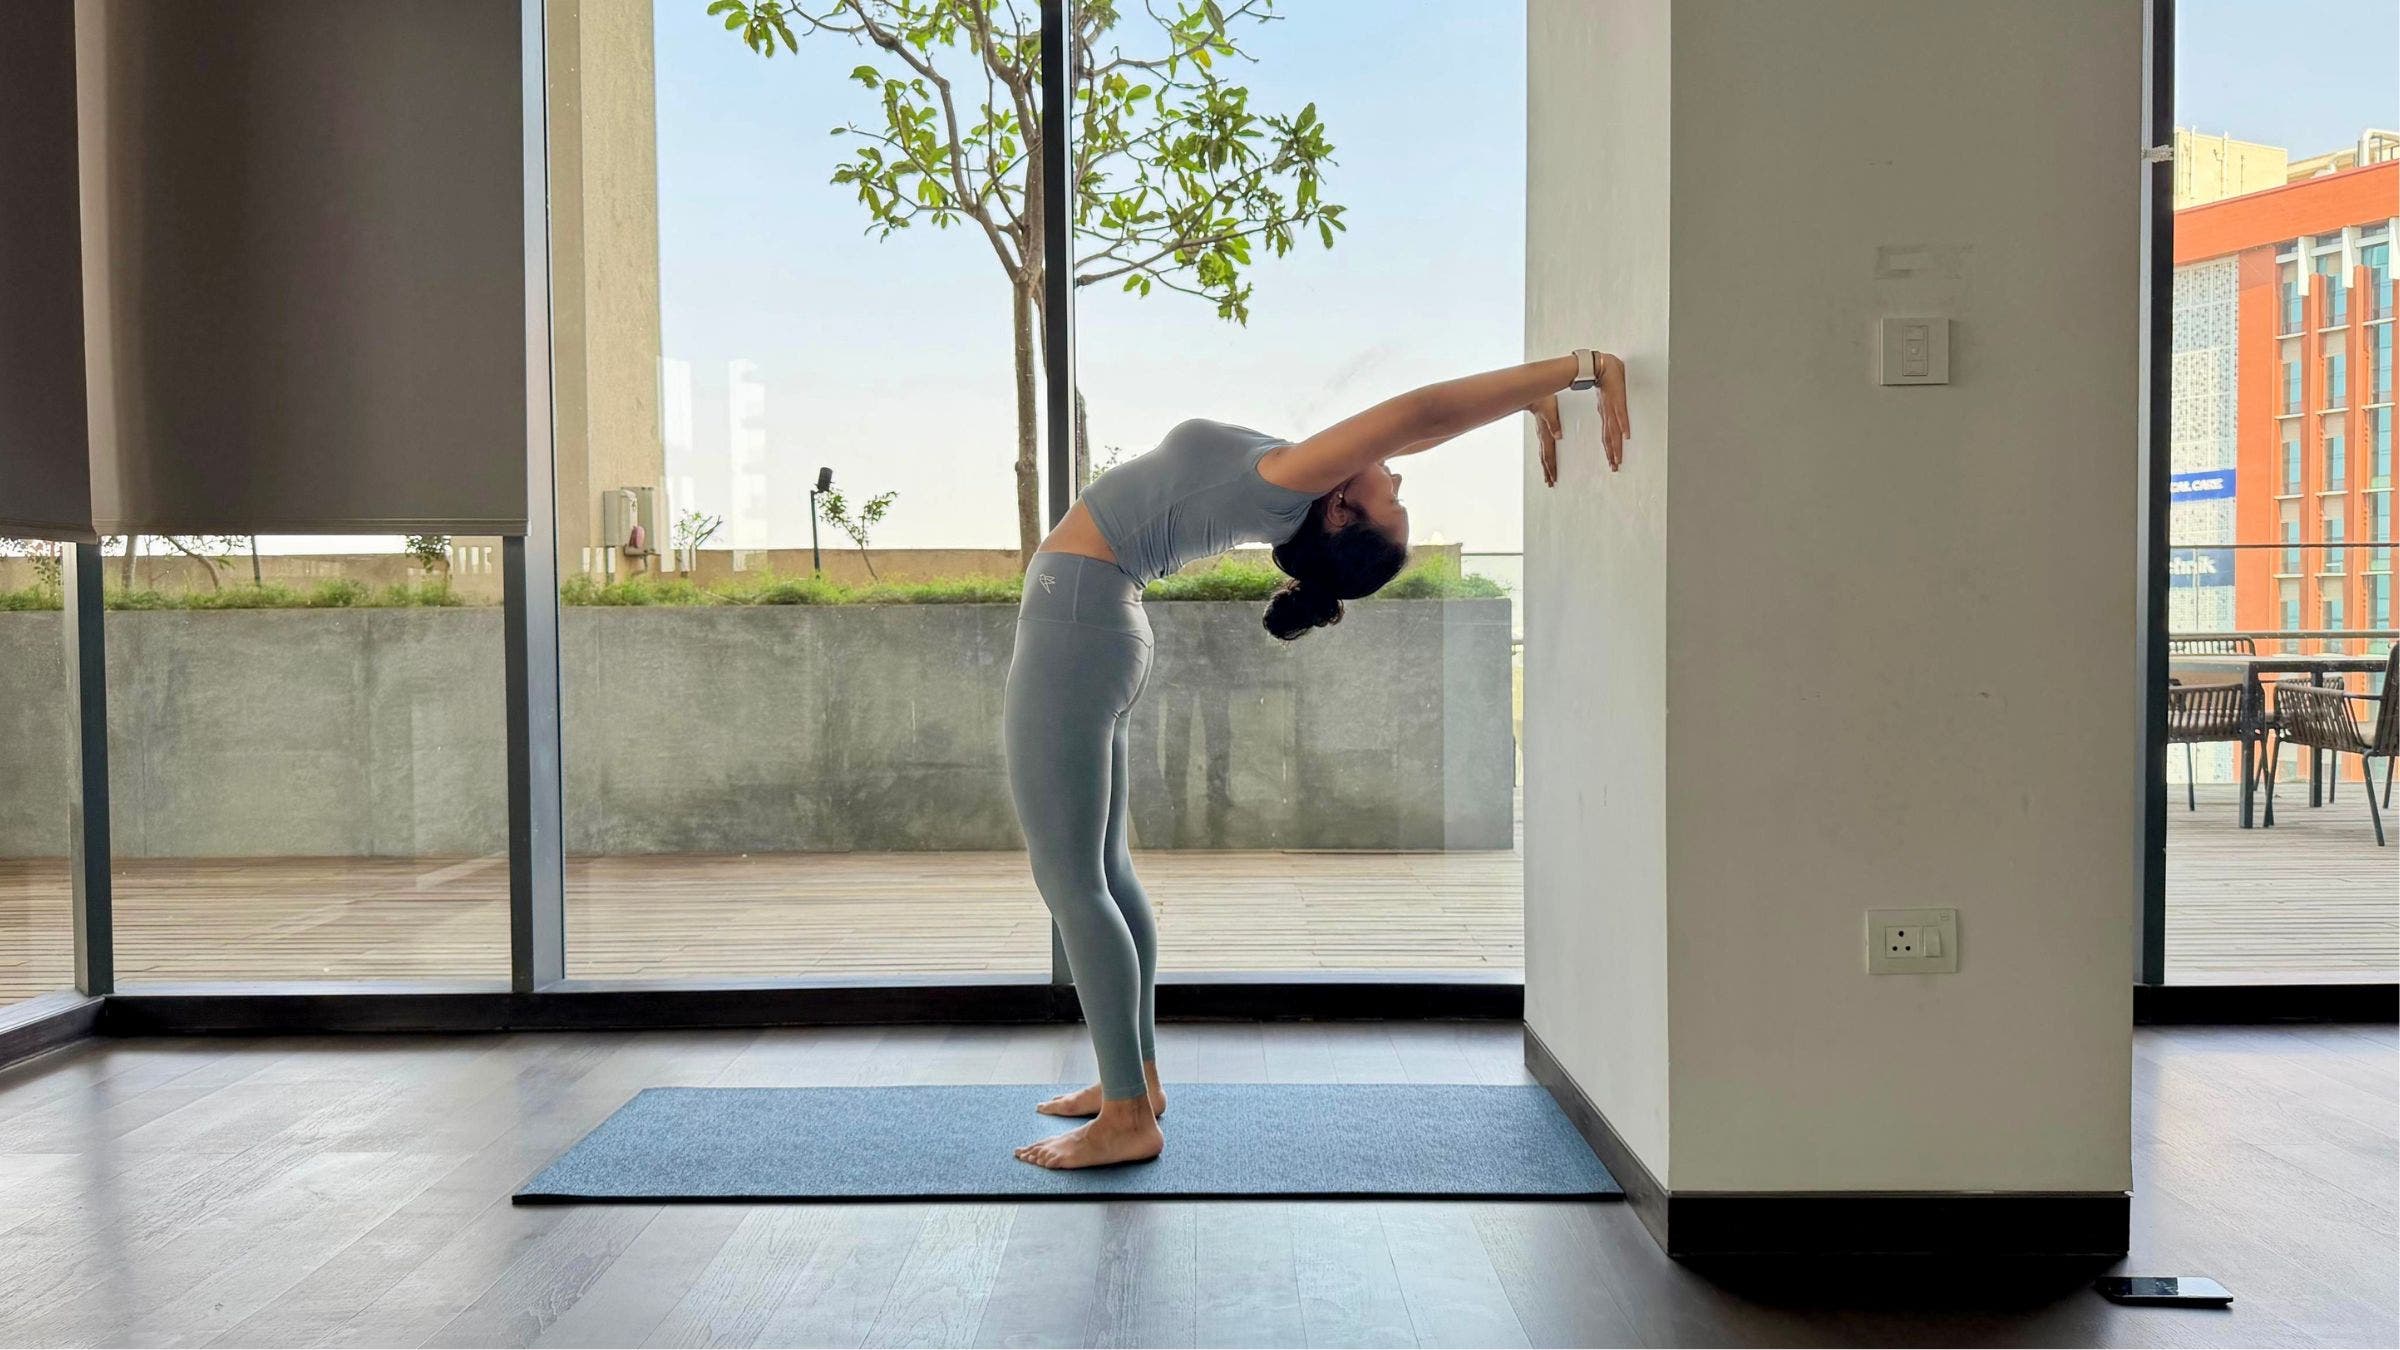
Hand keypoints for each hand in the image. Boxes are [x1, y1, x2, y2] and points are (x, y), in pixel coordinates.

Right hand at [1530, 393, 1562, 486]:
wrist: (1533, 394)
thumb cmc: (1543, 401)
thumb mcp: (1550, 411)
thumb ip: (1554, 424)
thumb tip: (1559, 436)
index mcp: (1546, 435)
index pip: (1549, 455)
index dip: (1551, 467)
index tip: (1553, 478)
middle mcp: (1543, 437)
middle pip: (1545, 459)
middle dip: (1548, 472)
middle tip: (1550, 483)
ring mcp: (1541, 435)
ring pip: (1543, 455)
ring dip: (1546, 466)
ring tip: (1547, 476)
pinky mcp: (1542, 431)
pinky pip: (1544, 448)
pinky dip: (1545, 457)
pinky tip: (1547, 459)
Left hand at [1591, 352, 1628, 471]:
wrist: (1598, 365)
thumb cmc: (1603, 378)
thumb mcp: (1604, 396)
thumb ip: (1607, 405)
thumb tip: (1610, 414)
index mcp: (1605, 413)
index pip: (1607, 435)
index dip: (1609, 449)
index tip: (1611, 461)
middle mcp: (1608, 413)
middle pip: (1610, 438)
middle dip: (1612, 454)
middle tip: (1614, 467)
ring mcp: (1612, 408)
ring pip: (1614, 431)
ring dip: (1616, 446)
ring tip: (1618, 459)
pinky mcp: (1617, 400)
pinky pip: (1621, 415)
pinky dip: (1623, 426)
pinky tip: (1626, 436)